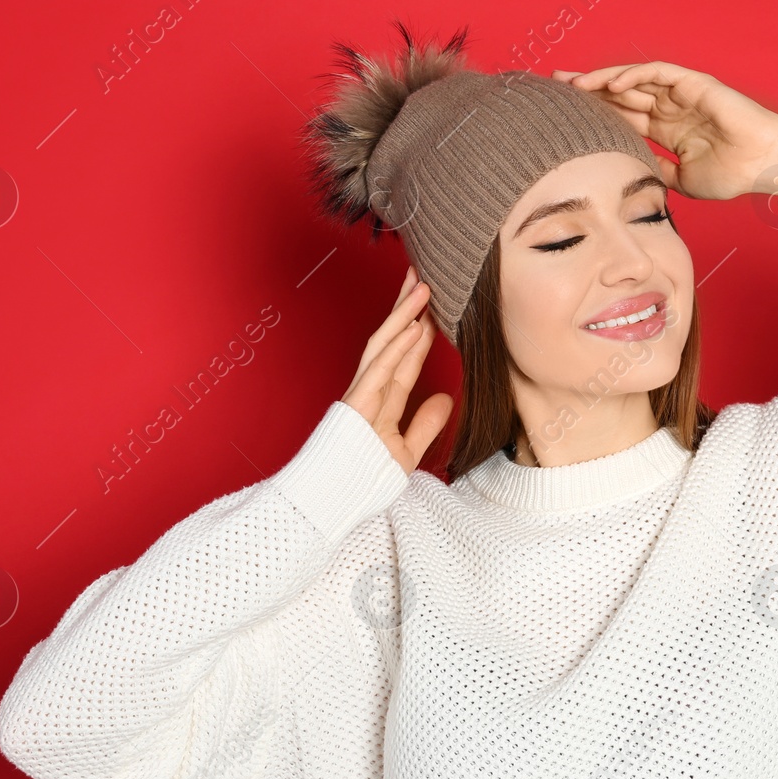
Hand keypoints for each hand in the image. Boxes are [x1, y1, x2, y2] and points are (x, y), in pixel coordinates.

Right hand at [341, 265, 454, 475]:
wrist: (332, 502)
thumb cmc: (363, 479)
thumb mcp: (406, 451)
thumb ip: (425, 425)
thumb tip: (445, 398)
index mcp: (382, 400)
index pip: (406, 358)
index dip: (421, 331)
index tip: (436, 307)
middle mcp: (370, 390)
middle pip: (392, 341)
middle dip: (407, 308)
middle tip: (423, 276)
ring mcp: (361, 395)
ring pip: (384, 345)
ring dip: (404, 315)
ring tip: (423, 288)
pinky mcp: (356, 405)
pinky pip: (379, 370)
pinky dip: (397, 347)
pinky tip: (414, 326)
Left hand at [553, 62, 777, 201]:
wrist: (763, 163)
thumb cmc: (733, 173)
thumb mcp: (683, 181)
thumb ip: (658, 173)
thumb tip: (632, 178)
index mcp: (667, 130)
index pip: (623, 117)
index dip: (595, 114)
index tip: (564, 117)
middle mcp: (670, 108)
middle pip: (621, 94)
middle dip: (589, 90)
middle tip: (555, 86)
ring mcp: (681, 94)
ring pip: (634, 80)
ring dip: (603, 79)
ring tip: (574, 83)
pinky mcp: (694, 83)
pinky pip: (658, 73)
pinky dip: (634, 75)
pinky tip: (610, 82)